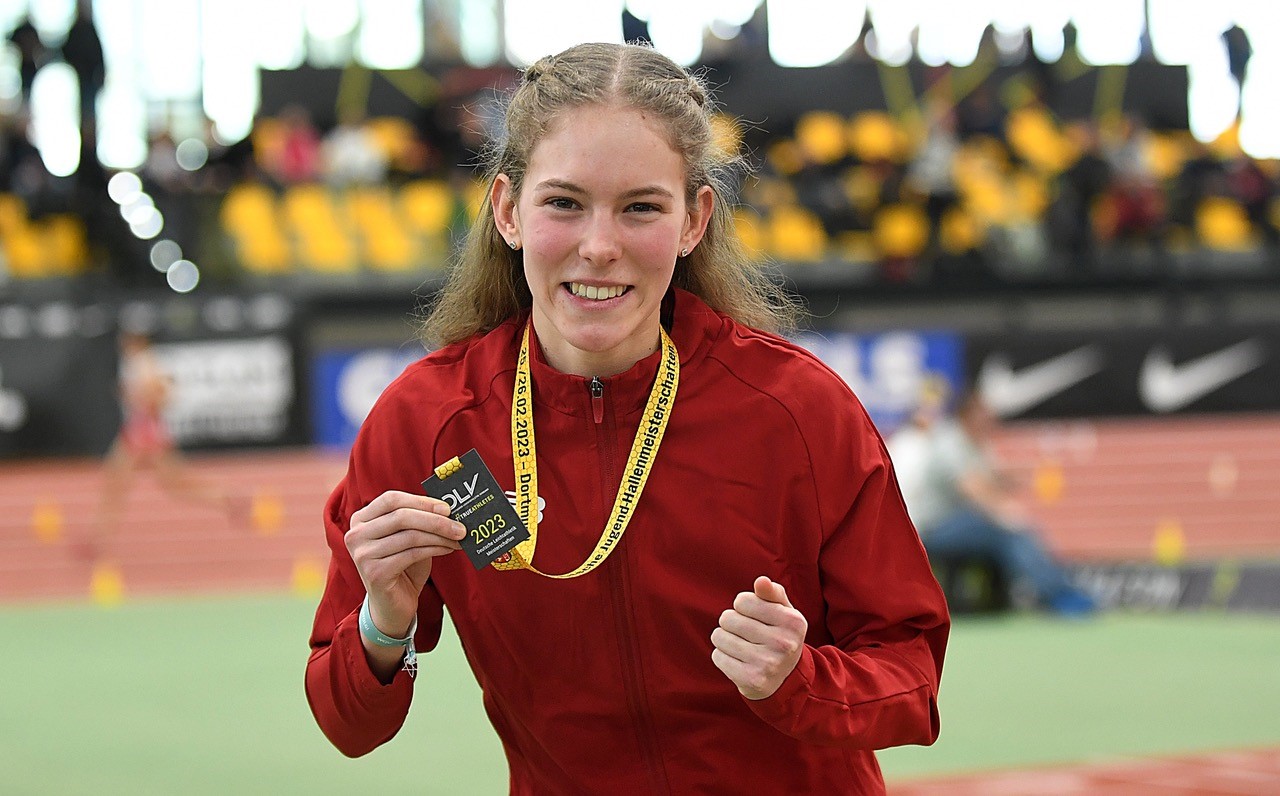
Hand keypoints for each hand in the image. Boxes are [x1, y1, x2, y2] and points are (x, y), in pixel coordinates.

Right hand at [345, 491, 463, 638]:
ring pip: (410, 535)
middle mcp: (356, 534)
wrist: (391, 605)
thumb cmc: (402, 567)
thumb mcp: (408, 538)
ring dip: (440, 536)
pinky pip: (412, 554)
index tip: (447, 508)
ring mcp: (363, 554)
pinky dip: (435, 549)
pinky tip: (448, 549)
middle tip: (460, 526)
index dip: (421, 501)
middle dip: (436, 520)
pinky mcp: (375, 573)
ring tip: (459, 538)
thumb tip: (449, 508)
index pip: (391, 499)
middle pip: (402, 516)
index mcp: (361, 519)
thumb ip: (419, 520)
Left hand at [710, 576, 807, 700]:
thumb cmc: (779, 635)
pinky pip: (718, 657)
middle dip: (730, 622)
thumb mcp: (783, 612)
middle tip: (743, 632)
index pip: (742, 601)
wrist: (785, 680)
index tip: (751, 615)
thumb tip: (761, 581)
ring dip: (724, 638)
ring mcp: (768, 664)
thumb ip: (772, 592)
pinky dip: (722, 656)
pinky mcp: (752, 680)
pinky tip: (737, 660)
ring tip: (739, 645)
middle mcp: (783, 643)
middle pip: (728, 618)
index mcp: (793, 622)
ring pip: (719, 637)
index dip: (742, 606)